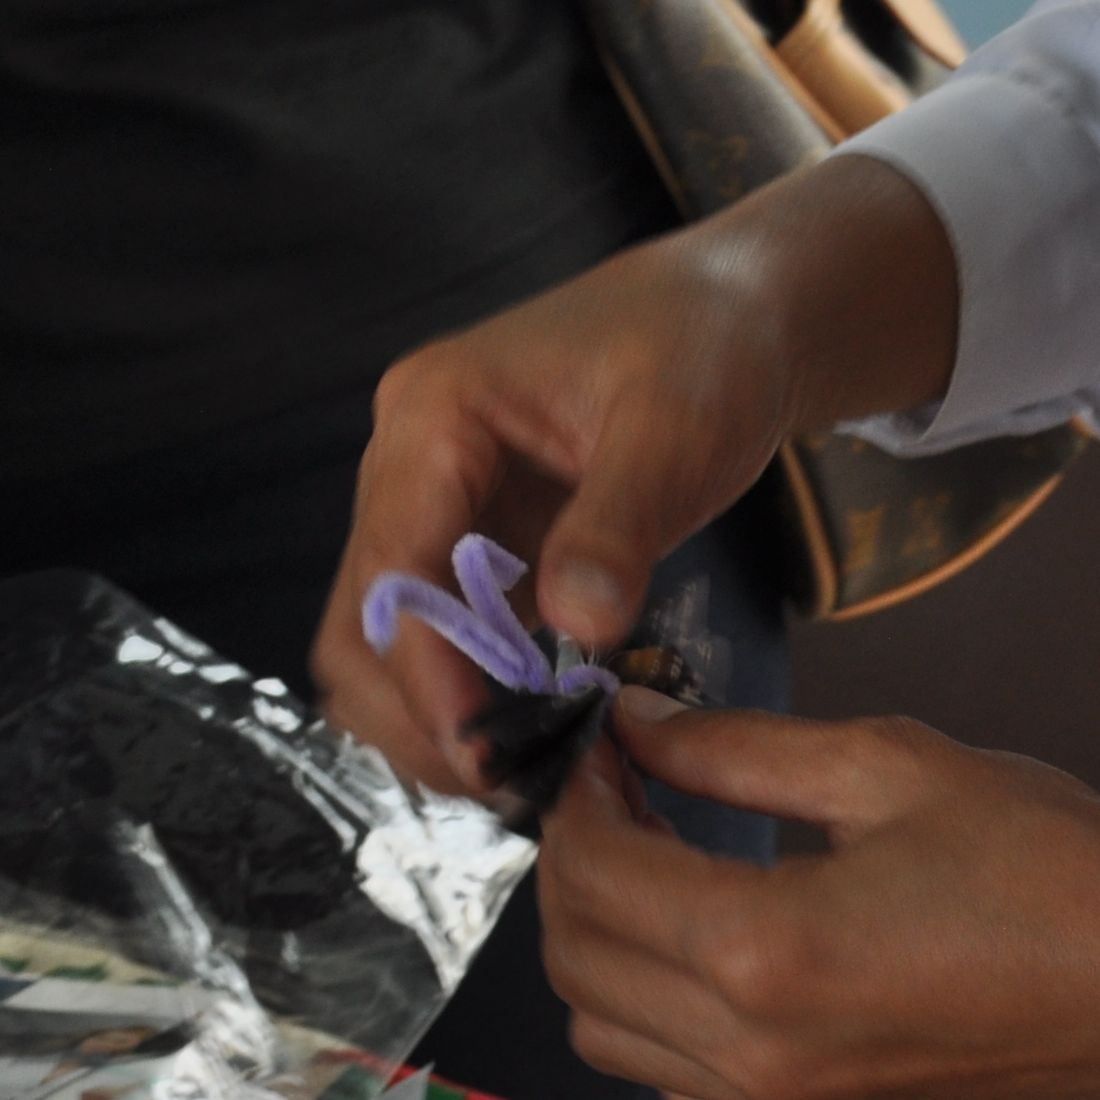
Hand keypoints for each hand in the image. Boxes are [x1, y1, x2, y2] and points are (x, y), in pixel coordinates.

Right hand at [316, 156, 957, 792]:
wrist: (736, 313)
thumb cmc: (706, 345)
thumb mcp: (677, 427)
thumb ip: (621, 525)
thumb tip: (579, 631)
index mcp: (432, 416)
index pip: (391, 571)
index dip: (427, 674)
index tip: (491, 753)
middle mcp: (409, 467)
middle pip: (364, 626)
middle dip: (423, 715)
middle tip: (517, 785)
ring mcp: (437, 512)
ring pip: (393, 648)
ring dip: (444, 719)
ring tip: (535, 775)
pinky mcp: (478, 551)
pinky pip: (450, 645)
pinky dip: (481, 700)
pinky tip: (547, 742)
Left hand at [540, 696, 1099, 1099]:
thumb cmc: (1054, 862)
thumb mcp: (899, 765)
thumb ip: (744, 746)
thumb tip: (639, 727)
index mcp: (765, 948)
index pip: (597, 874)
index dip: (580, 796)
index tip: (604, 742)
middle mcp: (751, 1050)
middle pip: (578, 965)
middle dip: (575, 867)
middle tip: (620, 790)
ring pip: (608, 1043)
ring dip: (602, 950)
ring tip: (657, 863)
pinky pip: (680, 1093)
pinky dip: (657, 1023)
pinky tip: (714, 950)